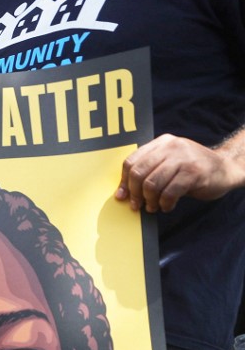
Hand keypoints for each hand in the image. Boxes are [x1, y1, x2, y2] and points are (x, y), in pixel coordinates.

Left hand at [115, 133, 244, 212]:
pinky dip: (165, 204)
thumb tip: (122, 193)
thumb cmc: (191, 170)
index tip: (122, 196)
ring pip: (152, 184)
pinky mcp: (194, 173)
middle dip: (135, 193)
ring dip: (150, 201)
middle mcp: (171, 147)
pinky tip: (167, 206)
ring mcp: (183, 158)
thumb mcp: (168, 163)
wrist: (225, 169)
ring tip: (153, 207)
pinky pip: (169, 193)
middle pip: (139, 173)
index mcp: (161, 143)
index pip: (131, 161)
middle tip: (137, 205)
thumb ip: (148, 171)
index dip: (123, 181)